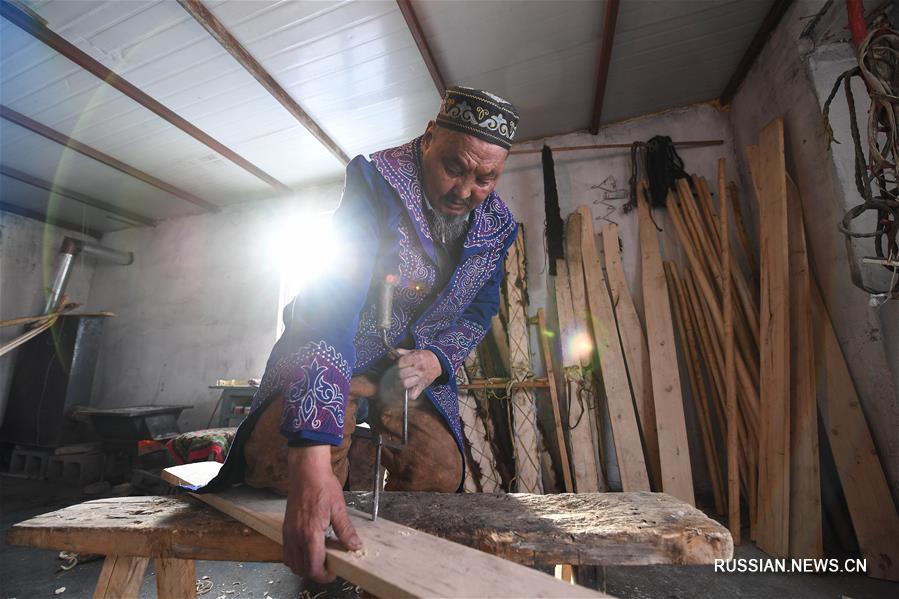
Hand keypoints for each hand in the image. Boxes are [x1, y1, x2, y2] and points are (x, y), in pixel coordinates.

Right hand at [282, 446, 361, 581]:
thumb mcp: (338, 509)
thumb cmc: (322, 486)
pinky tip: (308, 549)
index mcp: (310, 534)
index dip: (324, 576)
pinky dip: (296, 557)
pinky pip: (287, 551)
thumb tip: (355, 546)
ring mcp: (288, 532)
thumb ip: (346, 531)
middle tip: (328, 568)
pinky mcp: (285, 527)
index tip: (333, 573)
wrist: (306, 471)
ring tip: (319, 560)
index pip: (313, 567)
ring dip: (304, 567)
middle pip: (300, 569)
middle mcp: (295, 536)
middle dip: (315, 573)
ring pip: (291, 562)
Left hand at [395, 348, 442, 398]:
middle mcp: (419, 369)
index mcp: (416, 358)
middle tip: (400, 373)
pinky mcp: (422, 386)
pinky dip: (410, 394)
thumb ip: (401, 352)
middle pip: (401, 374)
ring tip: (403, 380)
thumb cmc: (424, 357)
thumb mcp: (413, 351)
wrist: (437, 362)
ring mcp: (421, 378)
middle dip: (398, 373)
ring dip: (402, 383)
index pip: (400, 363)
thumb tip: (390, 354)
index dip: (398, 364)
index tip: (399, 365)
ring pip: (405, 384)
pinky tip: (409, 389)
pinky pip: (413, 394)